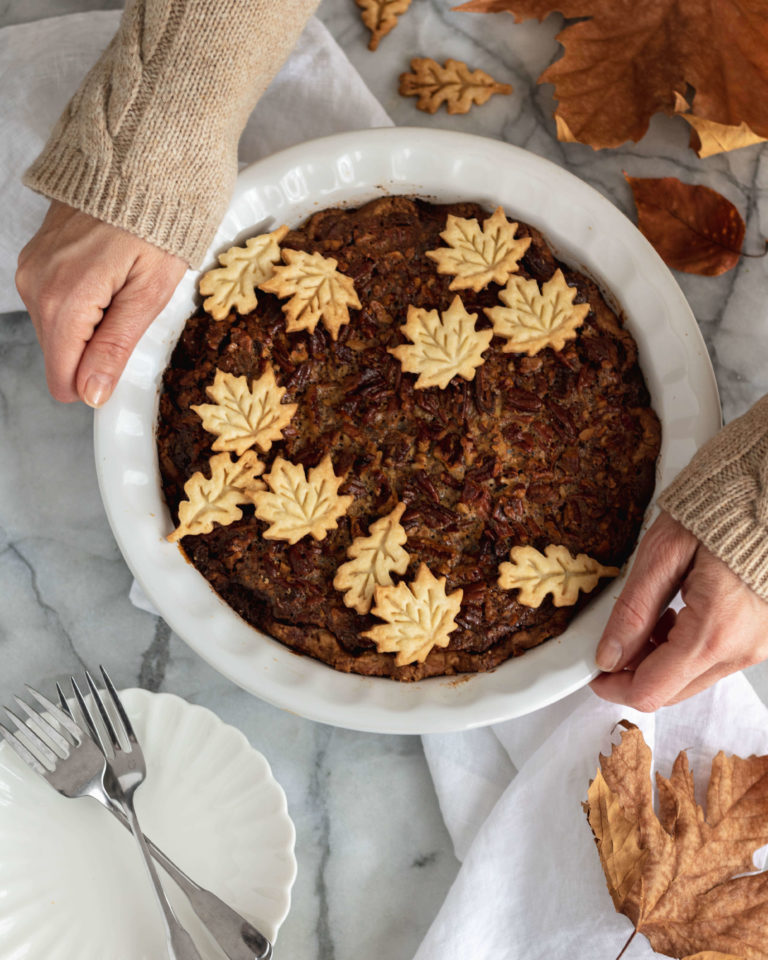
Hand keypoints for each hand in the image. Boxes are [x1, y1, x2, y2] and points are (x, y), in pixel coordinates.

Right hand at [16, 200, 187, 406]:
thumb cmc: (156, 225)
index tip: (123, 356)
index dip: (95, 381)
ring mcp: (30, 269)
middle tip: (129, 308)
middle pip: (59, 356)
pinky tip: (104, 276)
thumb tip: (92, 393)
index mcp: (65, 300)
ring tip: (119, 287)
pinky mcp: (33, 259)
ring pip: (56, 331)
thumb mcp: (149, 294)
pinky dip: (80, 302)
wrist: (139, 164)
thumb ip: (115, 347)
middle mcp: (36, 285)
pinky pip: (52, 303)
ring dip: (88, 324)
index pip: (64, 377)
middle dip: (94, 348)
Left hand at [590, 510, 767, 710]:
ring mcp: (757, 648)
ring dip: (660, 659)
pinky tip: (678, 616)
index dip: (613, 686)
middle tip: (615, 640)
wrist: (766, 495)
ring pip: (692, 679)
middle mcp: (741, 650)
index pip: (652, 690)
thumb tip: (608, 654)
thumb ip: (633, 611)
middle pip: (672, 691)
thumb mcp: (662, 556)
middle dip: (634, 671)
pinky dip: (686, 650)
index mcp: (714, 633)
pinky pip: (714, 661)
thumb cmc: (718, 514)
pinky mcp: (762, 639)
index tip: (594, 672)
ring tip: (651, 616)